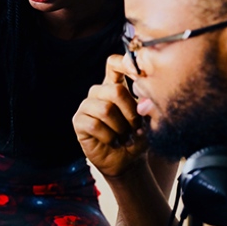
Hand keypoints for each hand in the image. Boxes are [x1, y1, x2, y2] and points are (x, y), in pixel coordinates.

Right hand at [73, 54, 147, 177]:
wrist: (127, 161)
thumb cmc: (137, 137)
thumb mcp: (147, 120)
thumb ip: (146, 107)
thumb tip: (143, 102)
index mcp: (115, 86)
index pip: (114, 64)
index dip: (124, 63)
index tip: (139, 74)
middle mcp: (99, 92)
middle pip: (115, 90)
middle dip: (131, 112)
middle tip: (135, 127)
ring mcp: (87, 106)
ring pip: (106, 109)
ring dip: (120, 127)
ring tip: (124, 136)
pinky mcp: (79, 121)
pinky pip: (94, 124)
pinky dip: (109, 136)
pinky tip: (112, 141)